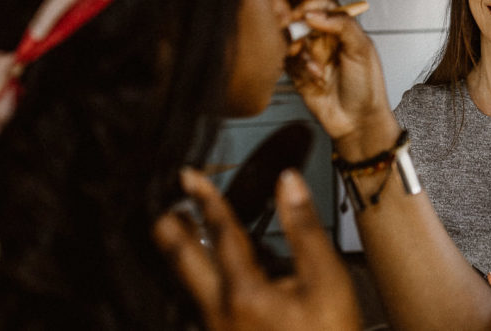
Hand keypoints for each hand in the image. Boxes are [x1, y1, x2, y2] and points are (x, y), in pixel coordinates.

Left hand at [153, 167, 360, 330]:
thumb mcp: (326, 279)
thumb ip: (304, 228)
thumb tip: (288, 184)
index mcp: (244, 292)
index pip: (220, 233)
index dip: (205, 200)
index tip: (188, 177)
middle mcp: (220, 313)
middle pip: (183, 264)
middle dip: (171, 232)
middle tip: (163, 207)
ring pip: (189, 287)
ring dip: (185, 255)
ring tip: (181, 231)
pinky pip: (204, 305)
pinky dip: (201, 279)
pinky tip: (210, 275)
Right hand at [285, 0, 390, 140]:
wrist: (359, 121)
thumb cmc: (367, 86)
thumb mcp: (362, 50)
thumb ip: (342, 25)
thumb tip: (314, 13)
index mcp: (342, 30)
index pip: (322, 6)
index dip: (310, 6)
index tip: (304, 13)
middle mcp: (324, 41)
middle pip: (301, 22)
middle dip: (299, 30)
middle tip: (301, 39)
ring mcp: (311, 57)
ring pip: (292, 42)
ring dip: (301, 53)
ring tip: (315, 68)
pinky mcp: (299, 75)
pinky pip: (289, 64)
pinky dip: (299, 69)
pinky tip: (315, 79)